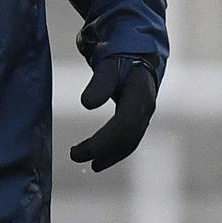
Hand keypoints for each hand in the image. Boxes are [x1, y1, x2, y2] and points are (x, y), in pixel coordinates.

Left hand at [69, 56, 157, 172]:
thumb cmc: (120, 59)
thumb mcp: (108, 66)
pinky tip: (99, 160)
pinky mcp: (140, 121)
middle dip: (102, 150)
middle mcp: (147, 109)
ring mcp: (145, 116)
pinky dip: (114, 153)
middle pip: (127, 137)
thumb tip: (87, 103)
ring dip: (109, 156)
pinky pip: (129, 141)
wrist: (138, 57)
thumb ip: (100, 83)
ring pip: (130, 142)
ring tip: (90, 165)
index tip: (80, 150)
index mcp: (140, 95)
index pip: (124, 124)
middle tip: (75, 156)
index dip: (103, 141)